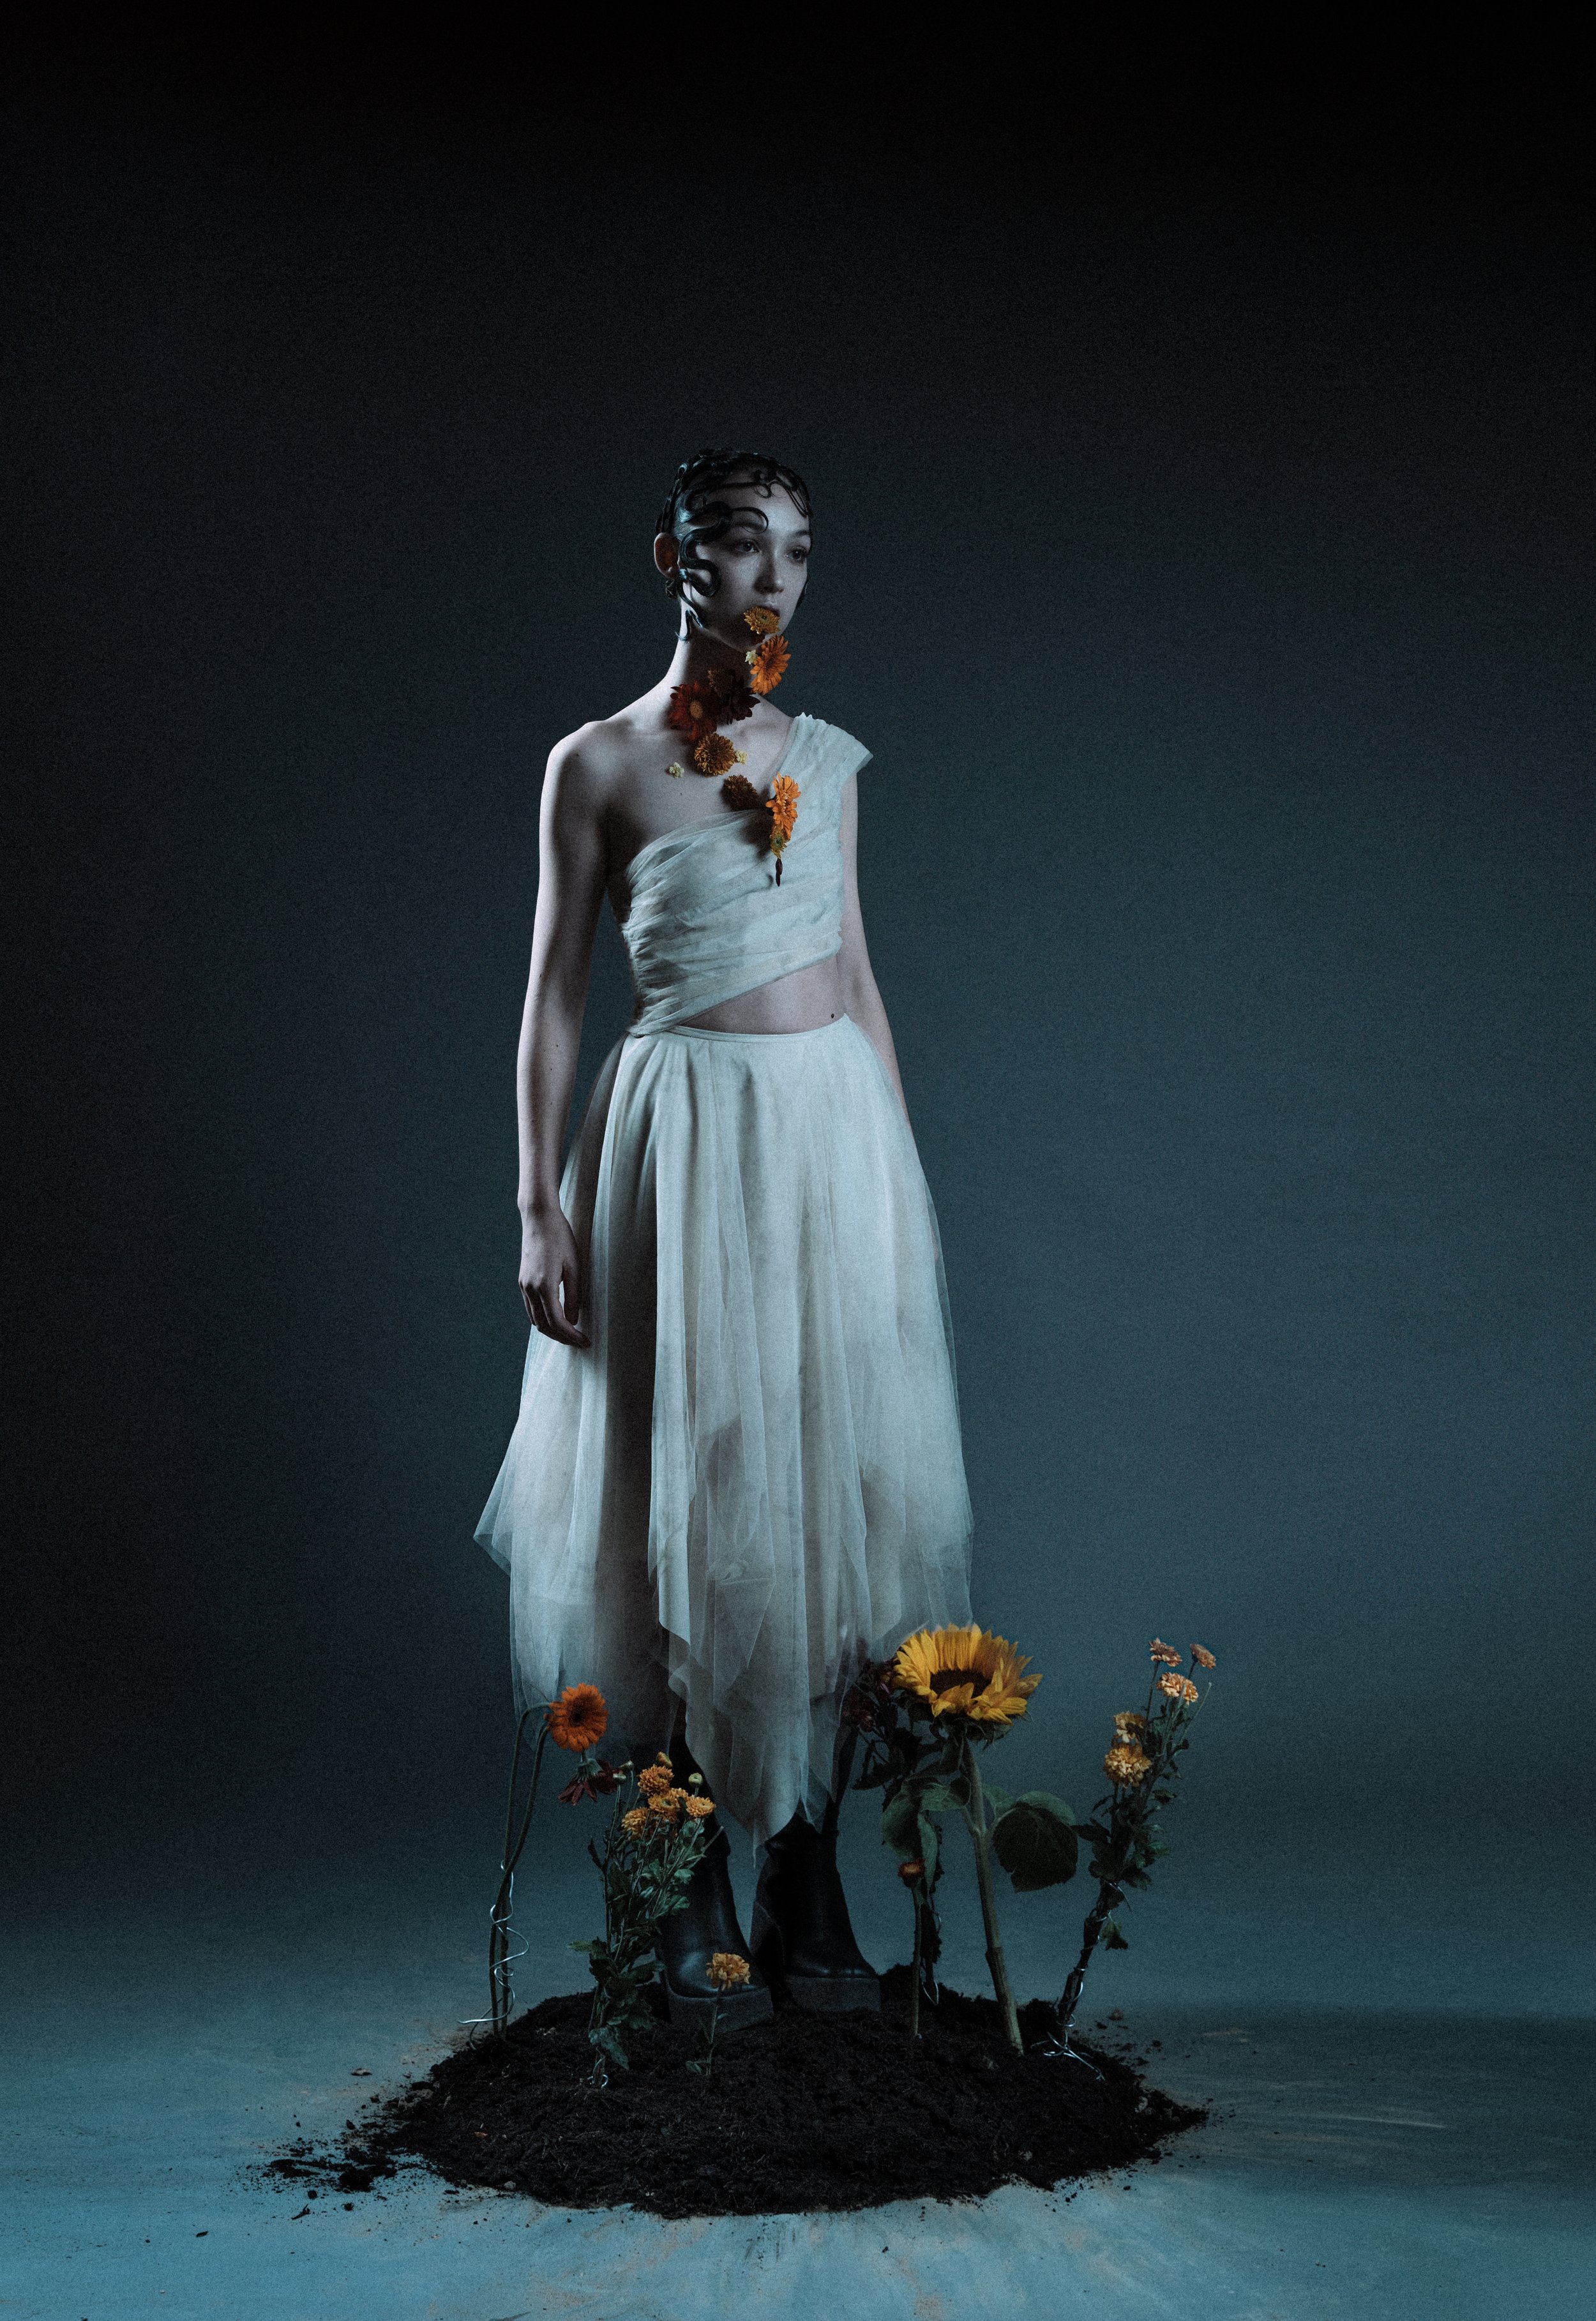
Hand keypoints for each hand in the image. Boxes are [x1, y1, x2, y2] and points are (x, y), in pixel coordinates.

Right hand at [519, 1202, 589, 1346]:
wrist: (538, 1218)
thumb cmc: (560, 1237)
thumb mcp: (574, 1266)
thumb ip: (574, 1295)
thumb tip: (574, 1320)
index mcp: (544, 1286)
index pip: (558, 1322)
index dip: (572, 1336)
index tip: (586, 1341)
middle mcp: (530, 1289)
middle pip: (544, 1326)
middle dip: (562, 1337)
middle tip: (579, 1341)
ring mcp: (523, 1285)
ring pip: (535, 1319)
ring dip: (551, 1330)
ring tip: (570, 1333)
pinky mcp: (522, 1281)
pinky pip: (531, 1308)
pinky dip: (543, 1318)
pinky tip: (557, 1318)